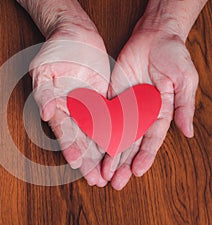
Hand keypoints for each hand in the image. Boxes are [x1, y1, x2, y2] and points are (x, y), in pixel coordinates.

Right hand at [31, 26, 110, 186]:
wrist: (76, 34)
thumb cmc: (56, 49)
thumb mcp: (43, 69)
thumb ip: (43, 93)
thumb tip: (45, 114)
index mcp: (56, 106)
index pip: (63, 131)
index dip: (70, 147)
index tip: (77, 164)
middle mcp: (72, 110)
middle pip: (81, 139)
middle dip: (88, 160)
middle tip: (96, 179)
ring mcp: (89, 106)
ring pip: (97, 133)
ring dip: (102, 153)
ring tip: (109, 172)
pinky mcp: (104, 99)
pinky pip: (111, 117)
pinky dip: (116, 133)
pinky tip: (121, 147)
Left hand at [101, 29, 198, 189]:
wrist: (154, 36)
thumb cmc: (173, 56)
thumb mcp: (185, 81)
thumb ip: (184, 107)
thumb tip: (188, 133)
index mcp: (160, 113)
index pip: (151, 140)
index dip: (144, 156)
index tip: (137, 172)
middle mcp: (141, 113)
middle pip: (130, 142)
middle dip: (123, 162)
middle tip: (114, 182)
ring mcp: (125, 106)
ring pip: (115, 134)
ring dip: (109, 153)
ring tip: (102, 172)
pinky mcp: (112, 96)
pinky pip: (104, 115)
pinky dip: (98, 130)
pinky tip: (93, 146)